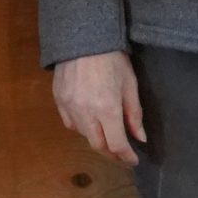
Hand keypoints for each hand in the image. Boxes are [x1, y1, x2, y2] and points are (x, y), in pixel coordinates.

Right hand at [53, 50, 145, 167]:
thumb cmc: (112, 59)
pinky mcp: (58, 100)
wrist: (82, 37)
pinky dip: (81, 128)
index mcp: (107, 109)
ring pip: (83, 135)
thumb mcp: (130, 84)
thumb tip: (139, 138)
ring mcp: (69, 107)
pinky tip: (89, 122)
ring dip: (97, 139)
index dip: (126, 157)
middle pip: (98, 145)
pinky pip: (69, 123)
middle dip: (111, 152)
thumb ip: (134, 114)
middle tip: (121, 152)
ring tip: (106, 134)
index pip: (117, 144)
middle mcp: (86, 113)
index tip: (133, 160)